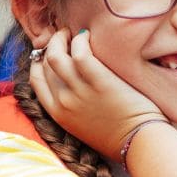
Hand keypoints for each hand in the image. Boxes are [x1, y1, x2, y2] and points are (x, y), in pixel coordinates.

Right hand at [28, 28, 164, 157]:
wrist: (140, 144)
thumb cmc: (119, 135)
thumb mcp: (84, 126)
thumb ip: (73, 107)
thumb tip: (74, 83)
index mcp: (58, 114)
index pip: (36, 79)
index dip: (40, 60)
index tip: (51, 51)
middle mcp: (64, 102)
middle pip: (46, 64)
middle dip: (52, 44)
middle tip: (64, 36)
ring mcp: (79, 91)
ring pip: (56, 55)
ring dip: (62, 38)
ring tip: (74, 33)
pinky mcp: (98, 82)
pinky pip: (80, 52)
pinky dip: (81, 40)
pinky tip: (90, 37)